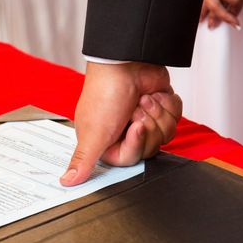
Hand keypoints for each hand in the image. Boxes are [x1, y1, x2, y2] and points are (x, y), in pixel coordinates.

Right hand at [60, 62, 180, 186]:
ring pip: (166, 133)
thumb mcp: (93, 132)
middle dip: (147, 124)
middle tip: (134, 109)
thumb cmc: (105, 92)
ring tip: (142, 98)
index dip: (137, 142)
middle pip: (151, 147)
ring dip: (156, 112)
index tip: (134, 126)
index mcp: (107, 142)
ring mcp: (145, 118)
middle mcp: (125, 132)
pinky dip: (167, 103)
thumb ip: (83, 160)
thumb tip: (67, 182)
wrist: (126, 61)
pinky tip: (154, 93)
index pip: (131, 158)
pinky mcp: (160, 106)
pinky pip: (175, 117)